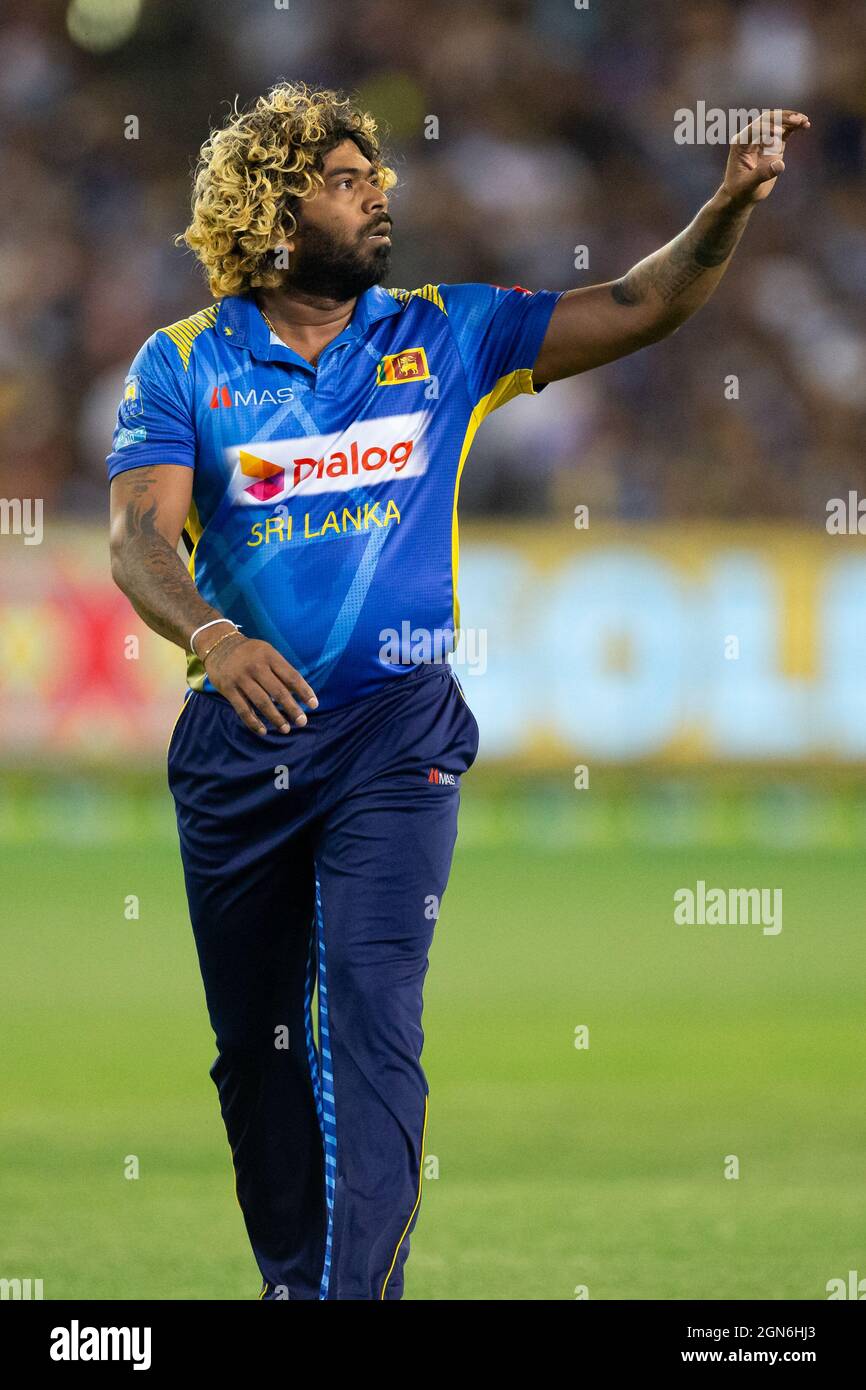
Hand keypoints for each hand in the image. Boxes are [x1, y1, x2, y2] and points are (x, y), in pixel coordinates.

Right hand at [201, 631, 317, 735]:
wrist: (218, 645)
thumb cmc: (250, 653)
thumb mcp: (267, 652)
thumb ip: (281, 670)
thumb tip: (298, 694)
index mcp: (269, 656)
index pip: (291, 676)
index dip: (304, 692)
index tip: (314, 705)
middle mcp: (256, 667)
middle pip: (278, 691)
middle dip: (292, 709)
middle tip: (302, 721)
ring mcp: (241, 678)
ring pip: (262, 703)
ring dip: (275, 718)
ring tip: (285, 729)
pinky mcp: (228, 689)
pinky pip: (243, 709)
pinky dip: (253, 722)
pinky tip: (262, 731)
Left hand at [723, 109, 809, 206]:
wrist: (741, 196)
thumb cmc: (740, 191)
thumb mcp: (749, 185)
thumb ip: (762, 174)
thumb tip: (780, 165)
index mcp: (740, 143)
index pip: (755, 128)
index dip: (768, 128)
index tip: (780, 134)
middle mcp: (751, 138)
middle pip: (767, 119)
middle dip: (782, 118)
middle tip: (797, 120)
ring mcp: (763, 140)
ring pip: (778, 122)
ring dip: (791, 120)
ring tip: (805, 121)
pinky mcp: (773, 145)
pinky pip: (784, 131)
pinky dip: (794, 127)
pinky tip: (805, 125)